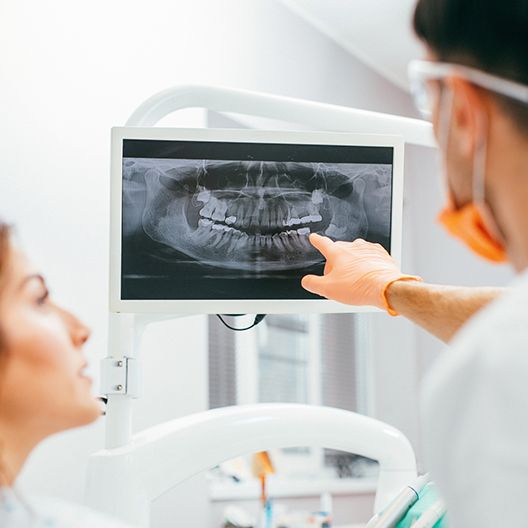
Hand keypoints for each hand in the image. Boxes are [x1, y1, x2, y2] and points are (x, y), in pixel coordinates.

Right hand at [301, 234, 421, 313]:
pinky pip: (369, 258)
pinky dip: (367, 265)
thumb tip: (307, 281)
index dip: (317, 240)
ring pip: (355, 254)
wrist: (385, 287)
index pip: (323, 243)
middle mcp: (353, 247)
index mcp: (337, 253)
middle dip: (336, 263)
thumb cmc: (359, 286)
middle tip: (337, 280)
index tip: (314, 237)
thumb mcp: (328, 289)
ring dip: (352, 264)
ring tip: (354, 281)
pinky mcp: (381, 255)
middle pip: (339, 252)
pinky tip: (367, 277)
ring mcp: (368, 249)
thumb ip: (312, 283)